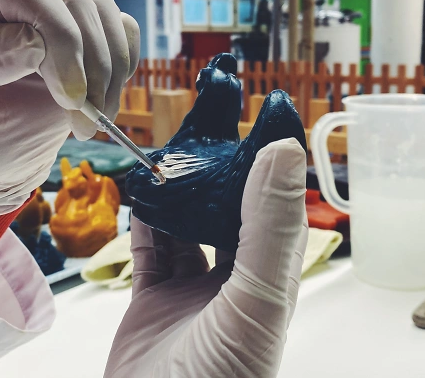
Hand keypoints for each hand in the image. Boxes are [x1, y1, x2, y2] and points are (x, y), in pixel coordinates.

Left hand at [0, 0, 139, 214]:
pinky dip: (122, 70)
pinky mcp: (88, 35)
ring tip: (88, 122)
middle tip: (81, 121)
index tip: (68, 96)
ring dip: (108, 74)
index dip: (56, 35)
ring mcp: (56, 12)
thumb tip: (29, 39)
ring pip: (104, 15)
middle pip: (74, 1)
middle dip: (88, 66)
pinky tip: (100, 104)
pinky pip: (123, 32)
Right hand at [106, 138, 307, 377]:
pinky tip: (143, 197)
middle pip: (229, 214)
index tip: (255, 121)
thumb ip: (269, 226)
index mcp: (271, 280)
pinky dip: (145, 223)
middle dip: (217, 175)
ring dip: (179, 196)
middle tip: (203, 131)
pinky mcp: (153, 302)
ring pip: (187, 228)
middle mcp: (235, 283)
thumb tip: (282, 152)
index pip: (275, 210)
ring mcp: (193, 293)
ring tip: (169, 159)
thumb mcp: (256, 298)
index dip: (267, 167)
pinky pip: (151, 251)